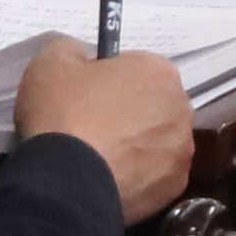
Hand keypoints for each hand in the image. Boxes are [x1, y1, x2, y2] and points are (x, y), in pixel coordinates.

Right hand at [9, 40, 194, 215]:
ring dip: (132, 147)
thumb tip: (82, 55)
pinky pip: (153, 176)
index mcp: (160, 72)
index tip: (83, 97)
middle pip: (150, 106)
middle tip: (88, 128)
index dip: (106, 82)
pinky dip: (134, 177)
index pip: (134, 69)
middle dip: (124, 114)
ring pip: (155, 142)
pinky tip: (107, 179)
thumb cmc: (64, 113)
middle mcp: (183, 108)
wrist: (68, 179)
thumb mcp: (52, 62)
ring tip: (96, 158)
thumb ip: (72, 49)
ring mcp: (182, 149)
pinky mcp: (173, 186)